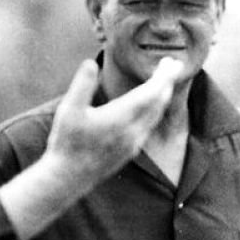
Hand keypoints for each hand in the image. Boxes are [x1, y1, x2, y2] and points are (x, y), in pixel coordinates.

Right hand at [44, 57, 181, 179]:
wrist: (69, 178)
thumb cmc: (66, 143)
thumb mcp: (68, 110)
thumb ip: (82, 85)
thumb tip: (90, 63)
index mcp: (121, 116)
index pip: (152, 92)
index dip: (163, 76)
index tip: (170, 62)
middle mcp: (133, 130)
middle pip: (158, 102)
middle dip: (166, 82)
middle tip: (172, 65)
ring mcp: (133, 143)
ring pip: (155, 116)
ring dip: (162, 97)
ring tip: (163, 84)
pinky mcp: (130, 152)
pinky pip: (149, 127)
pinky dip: (154, 112)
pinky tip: (149, 110)